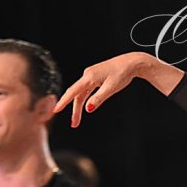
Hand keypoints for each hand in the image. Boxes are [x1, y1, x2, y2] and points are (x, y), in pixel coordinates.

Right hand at [53, 51, 180, 126]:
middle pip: (77, 95)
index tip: (56, 110)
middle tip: (74, 123)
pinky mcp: (95, 76)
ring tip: (77, 120)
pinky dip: (84, 99)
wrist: (131, 63)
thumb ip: (99, 99)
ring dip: (79, 106)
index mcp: (89, 77)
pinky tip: (86, 106)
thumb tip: (88, 109)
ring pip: (81, 93)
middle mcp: (87, 75)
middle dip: (74, 110)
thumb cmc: (122, 74)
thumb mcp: (111, 88)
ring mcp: (91, 75)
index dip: (64, 102)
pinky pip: (86, 89)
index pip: (73, 92)